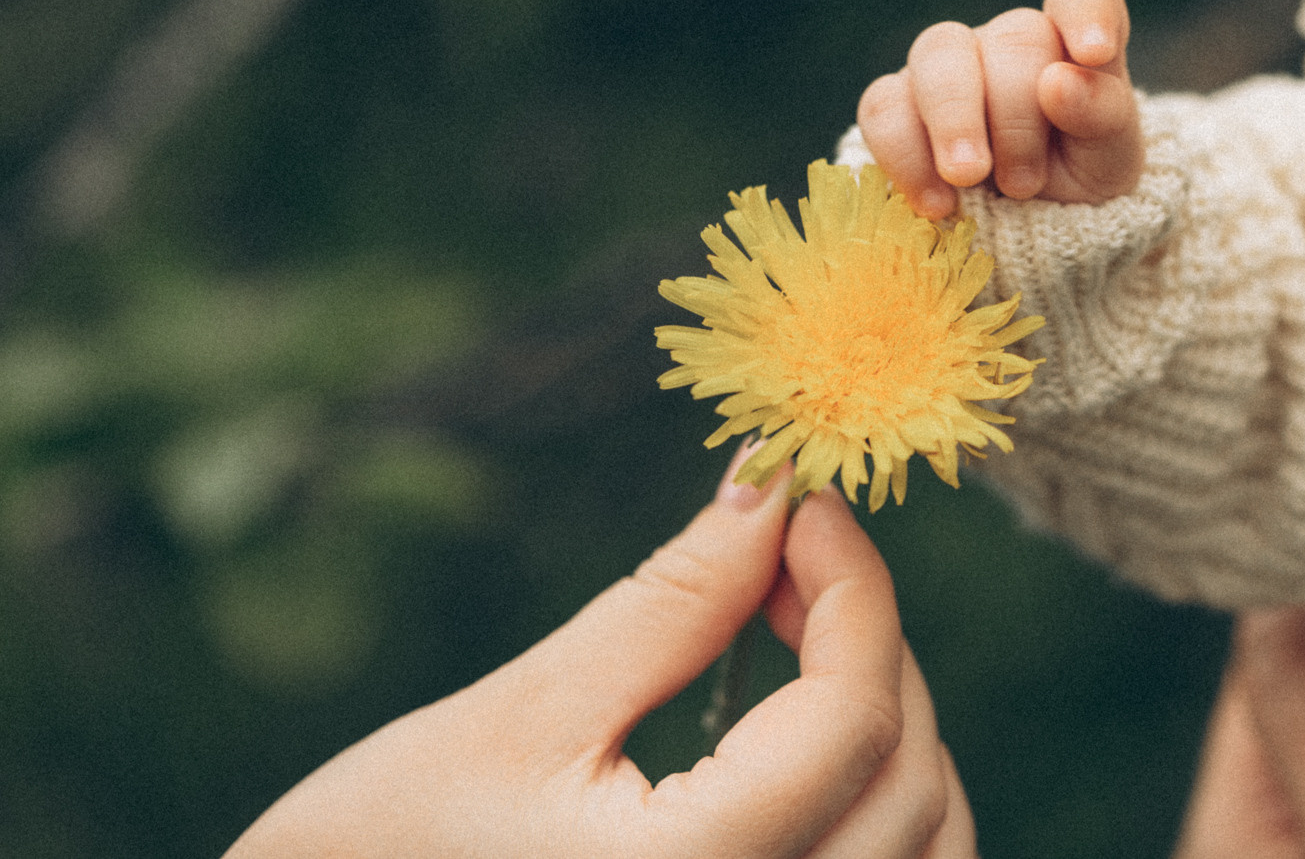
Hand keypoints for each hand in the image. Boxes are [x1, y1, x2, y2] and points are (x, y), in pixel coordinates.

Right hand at [225, 464, 973, 858]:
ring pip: (932, 854)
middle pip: (911, 784)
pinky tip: (811, 753)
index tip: (808, 503)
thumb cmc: (372, 858)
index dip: (854, 584)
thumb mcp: (522, 718)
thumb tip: (769, 484)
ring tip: (806, 653)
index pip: (854, 715)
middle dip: (874, 648)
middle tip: (791, 565)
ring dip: (896, 736)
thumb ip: (672, 604)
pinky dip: (884, 814)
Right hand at [858, 0, 1142, 218]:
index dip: (1086, 14)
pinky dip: (906, 156)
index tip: (1094, 52)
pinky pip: (884, 106)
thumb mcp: (1110, 161)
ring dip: (953, 119)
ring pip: (938, 52)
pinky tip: (936, 203)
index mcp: (1072, 46)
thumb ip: (1101, 116)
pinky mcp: (895, 103)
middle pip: (1012, 38)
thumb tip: (1059, 81)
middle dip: (1017, 114)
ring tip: (967, 179)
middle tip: (1024, 185)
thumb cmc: (1078, 181)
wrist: (1026, 238)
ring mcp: (948, 66)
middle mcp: (1010, 44)